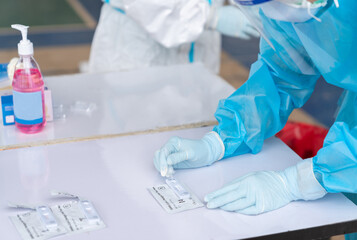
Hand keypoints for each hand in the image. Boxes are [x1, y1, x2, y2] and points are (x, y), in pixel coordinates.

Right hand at [153, 132, 223, 176]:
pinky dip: (165, 169)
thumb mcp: (191, 153)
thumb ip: (179, 156)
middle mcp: (170, 146)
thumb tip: (168, 161)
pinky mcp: (172, 159)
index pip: (163, 151)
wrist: (206, 153)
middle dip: (161, 165)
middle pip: (158, 155)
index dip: (162, 162)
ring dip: (162, 168)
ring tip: (170, 173)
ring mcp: (170, 153)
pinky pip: (163, 164)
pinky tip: (171, 172)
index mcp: (173, 142)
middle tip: (168, 173)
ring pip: (159, 160)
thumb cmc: (200, 150)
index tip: (165, 171)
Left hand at [204, 159, 326, 214]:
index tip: (207, 198)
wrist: (286, 183)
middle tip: (208, 205)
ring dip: (226, 207)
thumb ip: (239, 182)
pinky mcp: (262, 206)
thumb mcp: (251, 176)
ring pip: (237, 205)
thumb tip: (225, 190)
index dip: (216, 194)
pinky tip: (232, 211)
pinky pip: (248, 210)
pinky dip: (239, 211)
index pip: (227, 189)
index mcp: (246, 180)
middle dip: (217, 201)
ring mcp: (256, 198)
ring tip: (217, 208)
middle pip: (230, 197)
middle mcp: (249, 188)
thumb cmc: (267, 178)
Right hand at [215, 6, 259, 38]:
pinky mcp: (236, 34)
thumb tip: (246, 13)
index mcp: (244, 14)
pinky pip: (245, 36)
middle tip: (262, 28)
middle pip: (256, 25)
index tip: (261, 20)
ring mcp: (241, 28)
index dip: (259, 19)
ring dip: (256, 33)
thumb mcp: (234, 9)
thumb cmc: (224, 12)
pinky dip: (248, 37)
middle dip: (260, 26)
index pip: (256, 16)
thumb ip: (241, 12)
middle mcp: (244, 21)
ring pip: (252, 32)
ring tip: (258, 35)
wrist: (215, 18)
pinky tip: (249, 37)